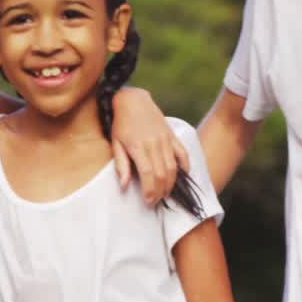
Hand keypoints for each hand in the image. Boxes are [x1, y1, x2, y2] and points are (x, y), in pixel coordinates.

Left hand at [110, 87, 189, 204]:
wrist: (133, 101)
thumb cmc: (121, 124)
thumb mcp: (115, 144)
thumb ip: (121, 166)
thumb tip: (123, 186)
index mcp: (138, 147)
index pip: (148, 174)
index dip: (150, 190)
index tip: (148, 201)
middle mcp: (154, 144)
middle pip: (162, 174)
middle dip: (160, 191)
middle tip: (155, 201)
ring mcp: (165, 139)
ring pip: (173, 167)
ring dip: (171, 183)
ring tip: (165, 193)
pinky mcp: (172, 135)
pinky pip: (183, 153)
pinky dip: (185, 166)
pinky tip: (182, 176)